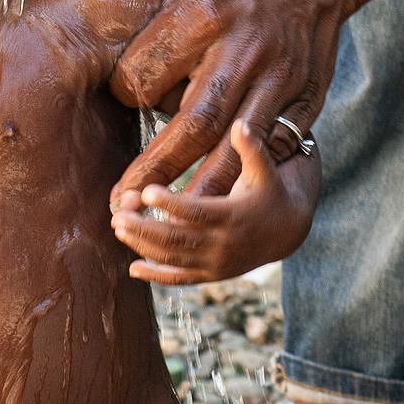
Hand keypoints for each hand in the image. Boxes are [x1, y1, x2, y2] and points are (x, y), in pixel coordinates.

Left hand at [109, 0, 346, 202]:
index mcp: (202, 10)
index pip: (147, 72)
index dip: (125, 90)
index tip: (120, 96)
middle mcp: (240, 48)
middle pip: (190, 123)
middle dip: (153, 169)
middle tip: (121, 206)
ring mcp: (276, 75)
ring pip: (232, 146)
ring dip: (197, 188)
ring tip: (164, 222)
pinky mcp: (303, 94)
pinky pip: (271, 147)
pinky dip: (244, 176)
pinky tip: (220, 203)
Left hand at [111, 120, 319, 284]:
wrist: (285, 231)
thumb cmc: (269, 191)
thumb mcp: (265, 170)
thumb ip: (252, 148)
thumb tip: (240, 124)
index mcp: (233, 216)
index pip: (198, 213)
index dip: (171, 204)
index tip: (145, 192)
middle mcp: (223, 245)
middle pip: (179, 239)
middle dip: (146, 229)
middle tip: (117, 216)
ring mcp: (216, 263)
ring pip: (175, 259)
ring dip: (144, 246)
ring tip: (117, 228)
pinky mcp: (212, 274)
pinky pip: (182, 279)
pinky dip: (158, 276)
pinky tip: (133, 269)